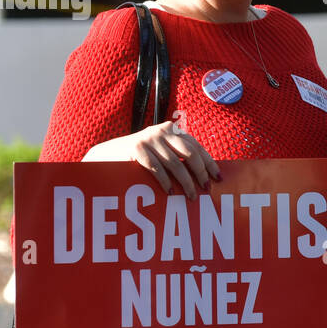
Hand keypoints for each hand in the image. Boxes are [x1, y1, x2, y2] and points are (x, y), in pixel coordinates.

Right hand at [83, 121, 220, 198]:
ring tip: (191, 197)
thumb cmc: (141, 157)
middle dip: (200, 173)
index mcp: (172, 131)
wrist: (108, 154)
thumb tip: (206, 176)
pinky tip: (171, 193)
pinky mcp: (136, 148)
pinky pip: (156, 168)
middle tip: (206, 189)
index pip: (197, 147)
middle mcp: (163, 131)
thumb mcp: (162, 152)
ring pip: (175, 164)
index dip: (209, 163)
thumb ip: (179, 156)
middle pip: (190, 154)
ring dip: (186, 183)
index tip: (218, 178)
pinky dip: (165, 182)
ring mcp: (149, 139)